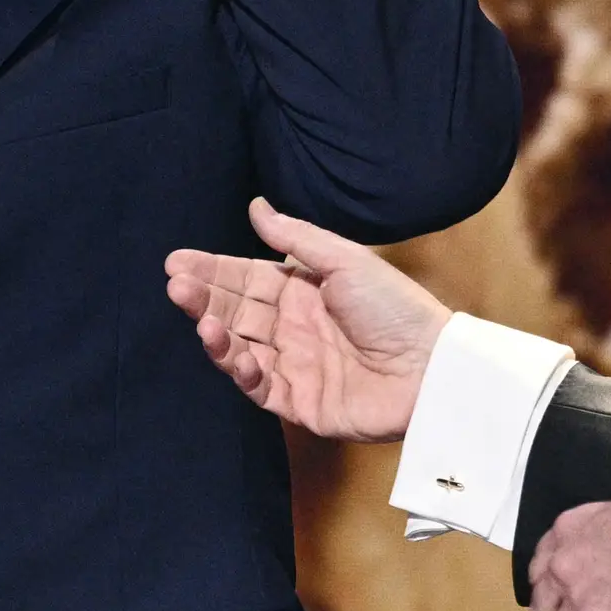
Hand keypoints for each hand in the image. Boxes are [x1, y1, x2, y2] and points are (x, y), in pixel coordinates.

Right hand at [163, 197, 449, 441]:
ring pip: (241, 350)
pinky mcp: (300, 404)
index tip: (178, 262)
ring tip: (201, 320)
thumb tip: (255, 206)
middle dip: (205, 298)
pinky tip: (233, 352)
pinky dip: (242, 371)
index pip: (247, 278)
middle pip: (237, 311)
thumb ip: (297, 237)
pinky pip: (260, 388)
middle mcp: (293, 328)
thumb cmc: (396, 308)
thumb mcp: (347, 261)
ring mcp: (295, 367)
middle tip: (176, 286)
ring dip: (217, 334)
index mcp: (304, 292)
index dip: (213, 270)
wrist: (433, 368)